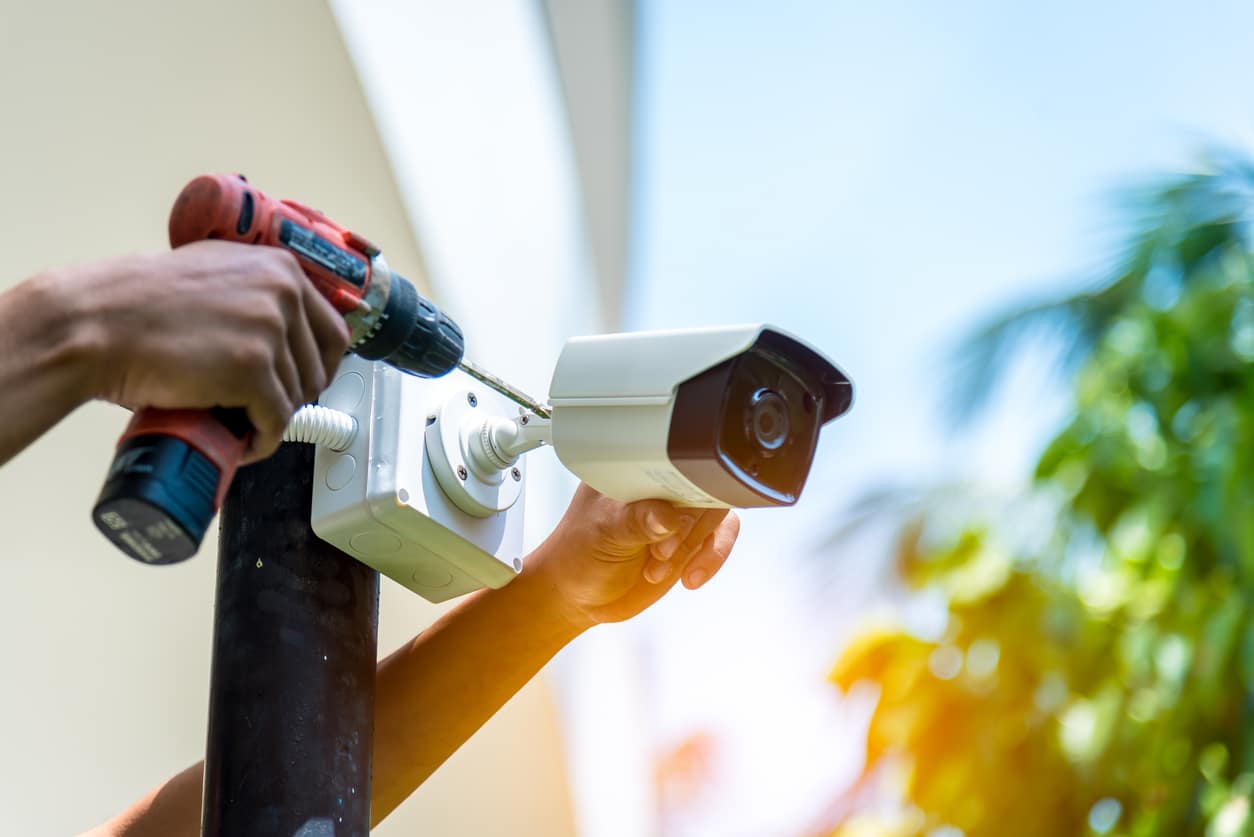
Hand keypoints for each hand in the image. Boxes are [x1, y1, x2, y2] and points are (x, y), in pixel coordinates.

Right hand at [49, 241, 349, 460]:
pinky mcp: (252, 370)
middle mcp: (283, 294)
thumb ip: (255, 289)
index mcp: (281, 268)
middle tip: (265, 409)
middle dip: (295, 396)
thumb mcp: (214, 272)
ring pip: (295, 397)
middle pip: (317, 369)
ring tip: (240, 423)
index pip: (333, 330)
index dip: (321, 366)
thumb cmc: (139, 303)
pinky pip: (276, 421)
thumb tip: (283, 324)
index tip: (306, 384)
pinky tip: (242, 444)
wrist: (95, 322)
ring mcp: (269, 331)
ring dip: (270, 419)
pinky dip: (262, 441)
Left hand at [526, 484, 740, 629]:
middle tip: (661, 552)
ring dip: (694, 548)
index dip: (682, 485)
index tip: (671, 517)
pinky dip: (710, 559)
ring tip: (659, 569)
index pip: (675, 458)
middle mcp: (660, 487)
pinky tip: (688, 577)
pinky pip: (717, 542)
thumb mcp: (603, 534)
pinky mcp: (690, 541)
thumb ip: (635, 522)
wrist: (580, 594)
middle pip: (705, 487)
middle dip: (688, 526)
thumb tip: (667, 516)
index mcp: (634, 469)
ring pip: (717, 515)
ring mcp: (677, 514)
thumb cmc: (579, 555)